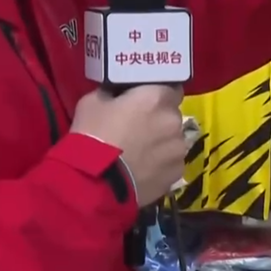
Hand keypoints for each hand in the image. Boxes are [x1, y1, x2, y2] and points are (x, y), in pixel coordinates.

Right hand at [71, 86, 185, 206]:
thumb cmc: (92, 136)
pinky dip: (161, 164)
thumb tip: (118, 96)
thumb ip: (113, 93)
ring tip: (139, 154)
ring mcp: (178, 148)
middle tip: (138, 129)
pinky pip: (171, 162)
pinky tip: (142, 170)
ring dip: (161, 143)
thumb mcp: (92, 102)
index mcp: (156, 97)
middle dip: (158, 120)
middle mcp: (174, 120)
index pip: (171, 88)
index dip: (158, 95)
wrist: (94, 182)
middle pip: (171, 115)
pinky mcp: (177, 172)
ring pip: (173, 140)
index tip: (145, 102)